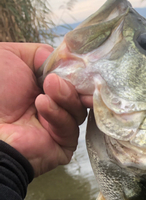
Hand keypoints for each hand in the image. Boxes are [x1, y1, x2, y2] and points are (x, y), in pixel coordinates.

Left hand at [0, 42, 88, 176]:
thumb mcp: (11, 56)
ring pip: (78, 110)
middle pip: (80, 94)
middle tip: (57, 79)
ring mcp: (59, 126)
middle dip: (73, 83)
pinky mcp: (63, 145)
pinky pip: (71, 129)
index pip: (72, 78)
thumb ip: (40, 53)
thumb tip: (64, 61)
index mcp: (42, 86)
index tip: (76, 64)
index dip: (76, 71)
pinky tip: (42, 104)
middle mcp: (53, 105)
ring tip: (47, 88)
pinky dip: (58, 114)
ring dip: (65, 96)